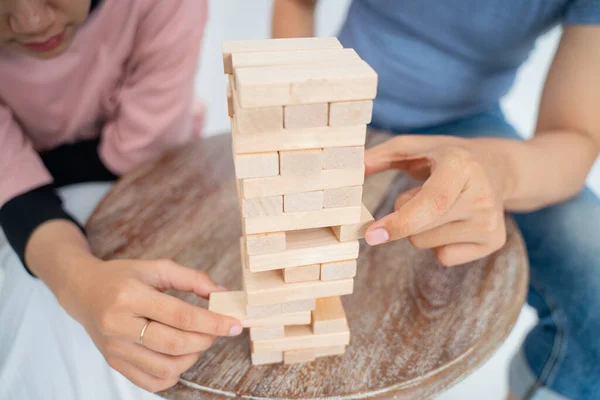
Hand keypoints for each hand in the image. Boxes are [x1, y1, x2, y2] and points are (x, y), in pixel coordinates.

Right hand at [62, 257, 241, 392]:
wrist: (83, 292)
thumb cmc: (123, 277)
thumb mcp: (156, 268)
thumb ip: (191, 278)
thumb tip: (221, 294)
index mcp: (130, 296)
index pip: (180, 316)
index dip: (213, 322)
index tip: (235, 324)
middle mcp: (119, 325)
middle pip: (175, 344)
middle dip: (206, 339)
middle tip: (216, 330)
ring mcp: (115, 349)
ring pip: (166, 367)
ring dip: (192, 357)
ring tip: (196, 340)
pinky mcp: (114, 364)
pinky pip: (152, 382)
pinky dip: (174, 373)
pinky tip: (179, 355)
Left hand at [363, 135, 510, 265]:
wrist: (497, 167)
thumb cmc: (445, 157)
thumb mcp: (415, 147)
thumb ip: (382, 155)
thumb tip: (354, 169)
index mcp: (460, 166)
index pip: (430, 203)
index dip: (399, 223)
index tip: (371, 235)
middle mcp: (481, 196)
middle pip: (418, 231)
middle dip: (403, 219)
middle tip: (418, 195)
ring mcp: (490, 222)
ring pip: (426, 244)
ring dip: (420, 229)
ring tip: (439, 206)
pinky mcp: (494, 241)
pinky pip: (443, 257)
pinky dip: (438, 243)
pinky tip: (453, 221)